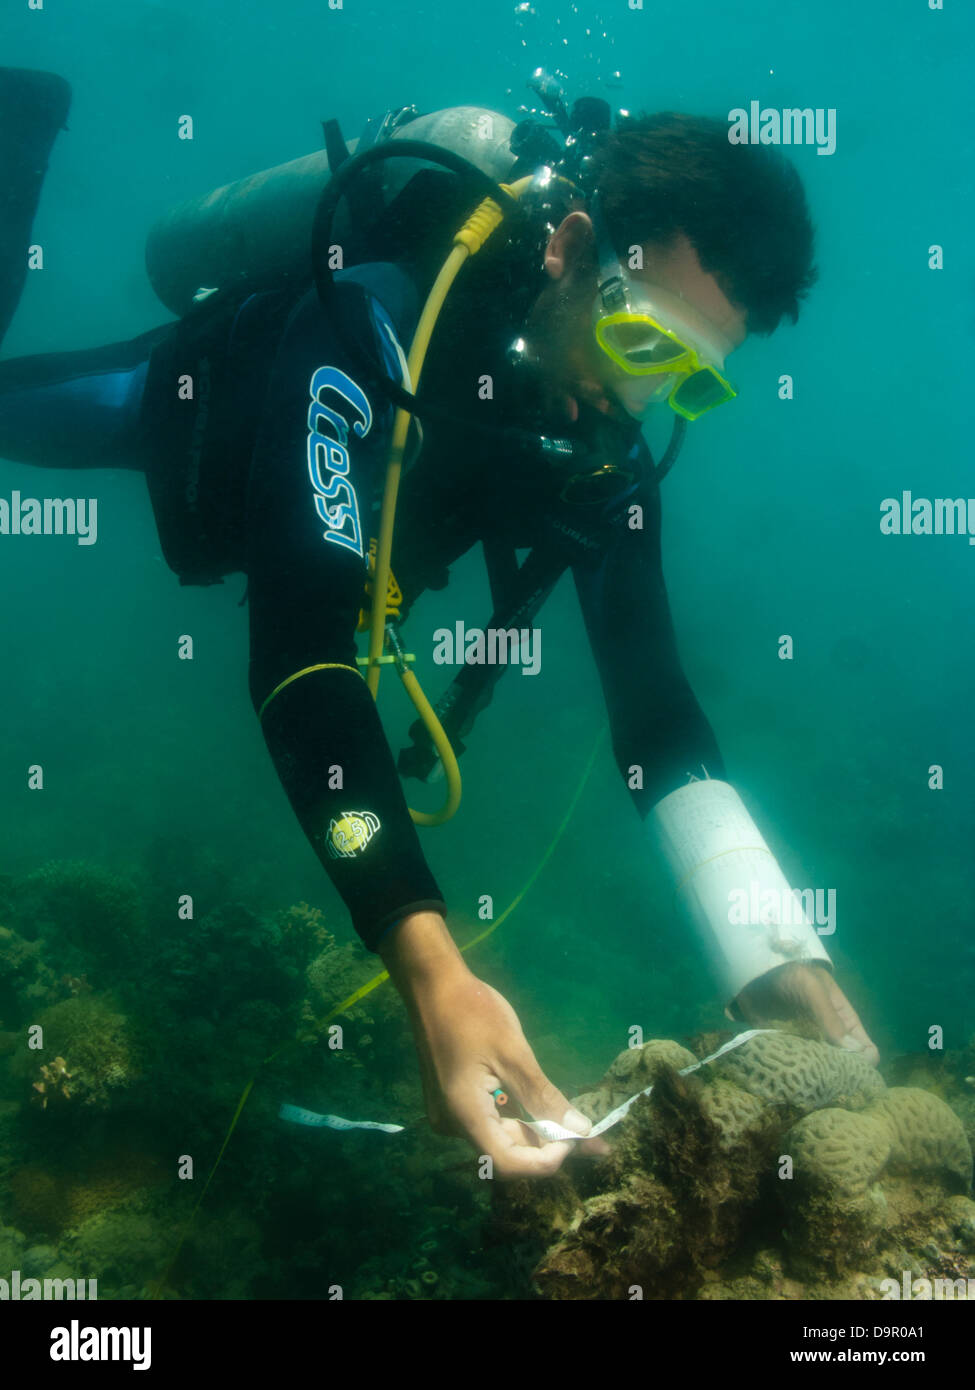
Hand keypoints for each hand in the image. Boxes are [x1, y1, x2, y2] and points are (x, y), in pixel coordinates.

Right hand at [381, 912, 608, 1175]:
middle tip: (589, 1135)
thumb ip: (544, 1096)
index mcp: (465, 1115)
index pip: (507, 1163)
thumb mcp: (513, 1053)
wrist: (432, 984)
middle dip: (548, 1145)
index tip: (577, 1141)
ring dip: (536, 1130)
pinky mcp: (454, 1100)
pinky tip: (542, 1105)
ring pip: (500, 1135)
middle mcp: (453, 1124)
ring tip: (573, 1121)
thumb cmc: (472, 1013)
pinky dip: (519, 1116)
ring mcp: (451, 1113)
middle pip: (505, 1150)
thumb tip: (581, 1130)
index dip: (545, 1161)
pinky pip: (490, 1119)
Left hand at [734, 960, 879, 1065]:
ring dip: (819, 1076)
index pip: (867, 1050)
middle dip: (840, 1075)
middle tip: (825, 1079)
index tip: (850, 1072)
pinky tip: (793, 1078)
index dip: (864, 1064)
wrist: (753, 975)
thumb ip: (831, 1019)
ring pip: (824, 1070)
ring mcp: (810, 1044)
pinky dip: (799, 1074)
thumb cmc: (789, 977)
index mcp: (845, 1021)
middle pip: (846, 1066)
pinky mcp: (790, 1050)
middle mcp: (831, 1036)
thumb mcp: (812, 990)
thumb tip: (856, 1053)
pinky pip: (800, 1068)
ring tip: (807, 1080)